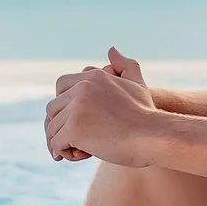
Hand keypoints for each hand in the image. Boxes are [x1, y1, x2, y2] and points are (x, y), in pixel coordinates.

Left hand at [46, 58, 160, 164]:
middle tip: (80, 139)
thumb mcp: (137, 84)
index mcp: (92, 77)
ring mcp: (76, 108)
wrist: (154, 136)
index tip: (78, 121)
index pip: (61, 86)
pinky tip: (84, 155)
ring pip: (53, 128)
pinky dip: (65, 152)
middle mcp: (82, 88)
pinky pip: (56, 143)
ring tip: (85, 150)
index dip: (65, 106)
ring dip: (64, 141)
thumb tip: (112, 50)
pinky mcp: (74, 128)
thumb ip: (125, 65)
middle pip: (52, 108)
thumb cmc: (147, 115)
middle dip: (62, 125)